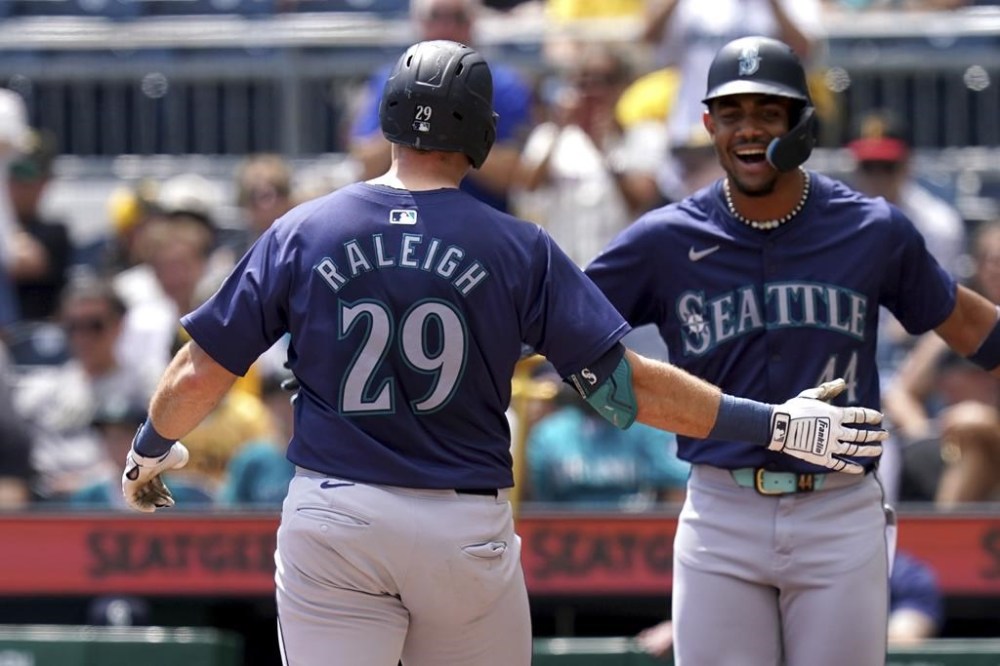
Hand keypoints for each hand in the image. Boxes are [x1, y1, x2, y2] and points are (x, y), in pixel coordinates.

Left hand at [121, 443, 188, 512]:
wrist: (152, 449)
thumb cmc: (165, 452)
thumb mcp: (177, 456)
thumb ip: (179, 460)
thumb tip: (180, 463)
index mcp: (148, 466)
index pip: (154, 482)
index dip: (162, 491)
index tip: (170, 498)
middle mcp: (139, 473)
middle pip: (148, 490)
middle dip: (159, 498)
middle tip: (169, 503)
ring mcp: (132, 479)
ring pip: (141, 496)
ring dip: (152, 502)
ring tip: (163, 504)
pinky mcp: (127, 485)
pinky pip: (132, 500)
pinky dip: (141, 506)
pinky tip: (152, 508)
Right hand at [768, 379, 885, 472]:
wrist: (779, 426)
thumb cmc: (793, 408)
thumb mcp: (811, 395)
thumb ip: (828, 390)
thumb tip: (843, 382)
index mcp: (834, 414)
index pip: (859, 415)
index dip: (871, 416)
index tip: (880, 418)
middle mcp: (836, 430)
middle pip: (861, 434)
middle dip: (875, 434)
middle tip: (885, 435)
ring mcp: (830, 445)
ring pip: (854, 449)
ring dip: (868, 449)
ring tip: (878, 450)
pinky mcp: (821, 456)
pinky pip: (839, 464)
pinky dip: (850, 467)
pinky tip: (859, 468)